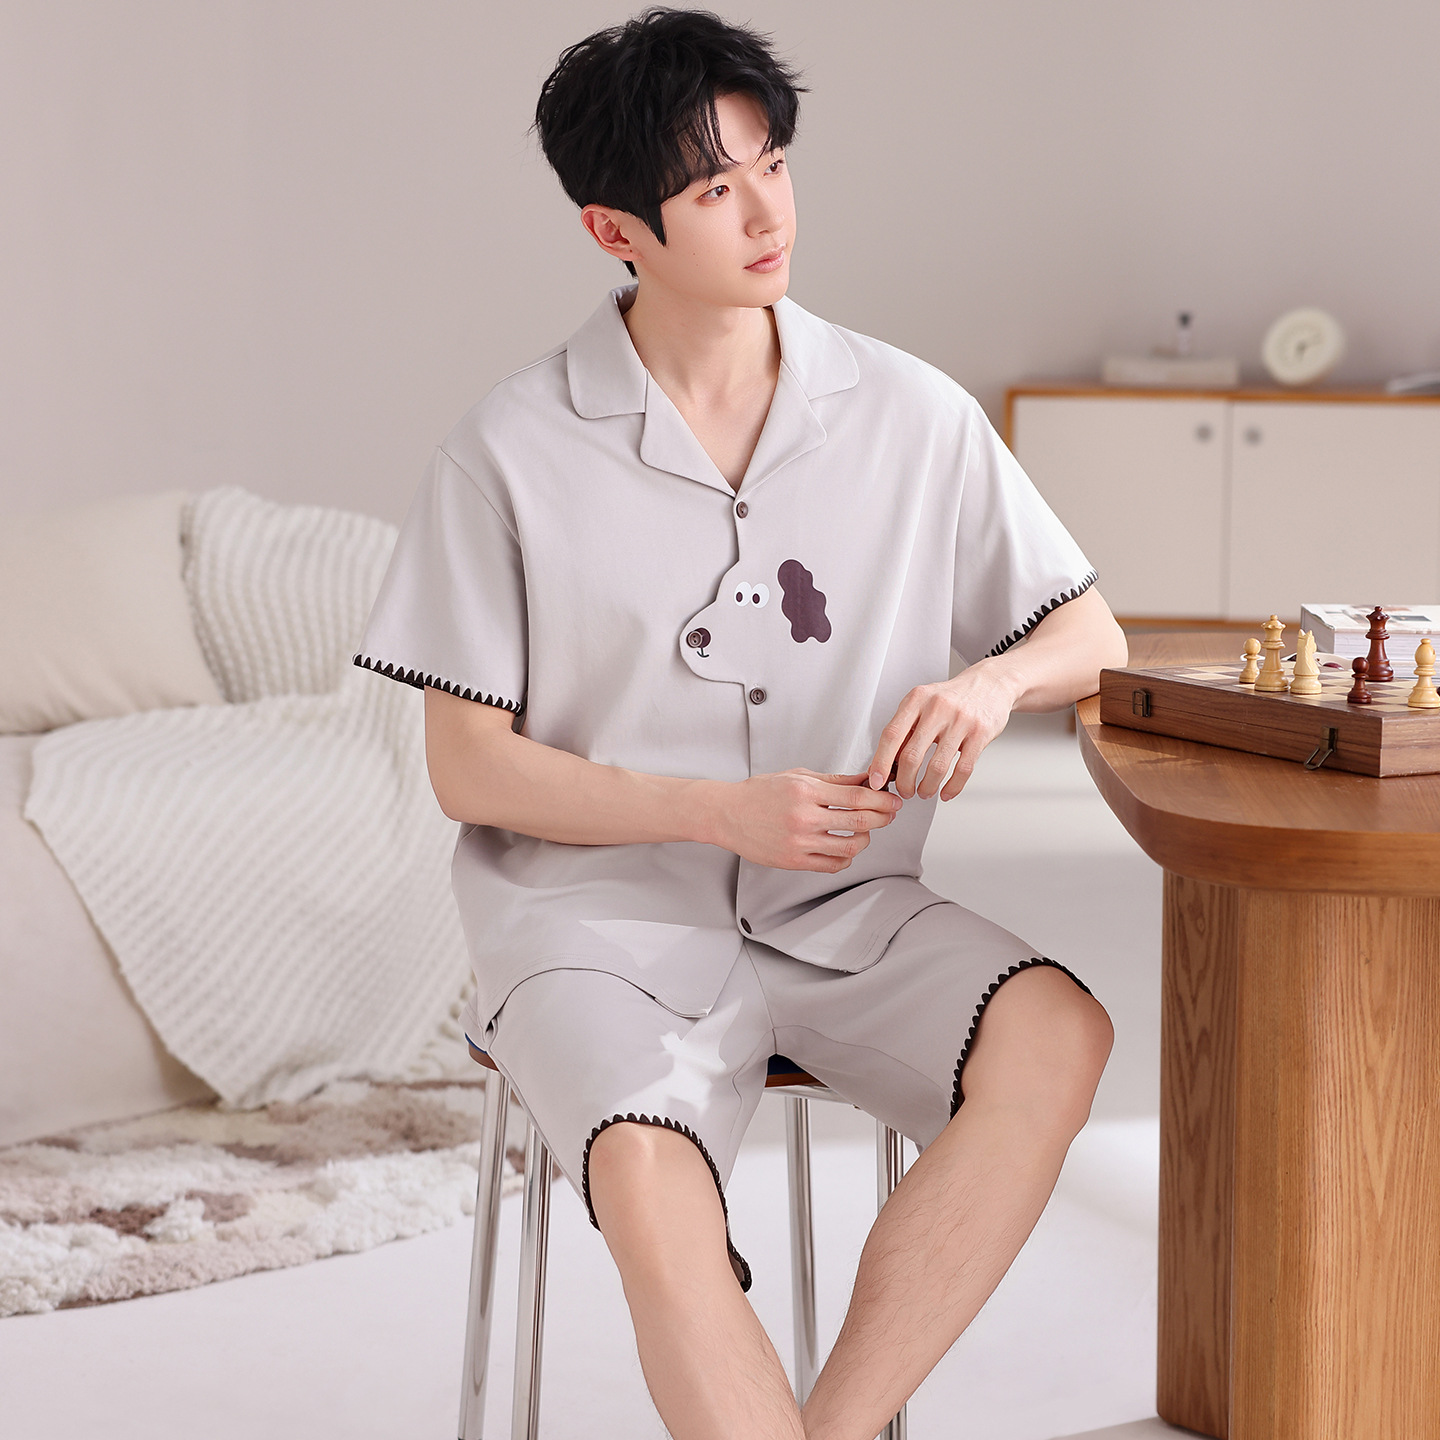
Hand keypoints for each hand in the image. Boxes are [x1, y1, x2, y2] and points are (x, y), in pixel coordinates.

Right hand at [716, 769, 902, 872]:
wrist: (727, 814)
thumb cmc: (759, 792)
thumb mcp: (797, 776)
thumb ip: (833, 781)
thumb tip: (865, 780)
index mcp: (805, 791)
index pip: (856, 797)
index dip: (882, 799)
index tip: (893, 801)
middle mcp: (803, 817)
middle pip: (859, 821)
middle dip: (883, 817)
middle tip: (890, 814)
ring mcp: (799, 842)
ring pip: (850, 846)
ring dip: (866, 839)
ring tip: (866, 831)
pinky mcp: (793, 860)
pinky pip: (832, 864)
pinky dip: (846, 857)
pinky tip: (845, 847)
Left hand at [867, 662, 1018, 800]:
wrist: (990, 684)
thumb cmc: (952, 698)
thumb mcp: (923, 703)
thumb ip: (905, 728)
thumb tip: (885, 762)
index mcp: (917, 699)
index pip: (892, 735)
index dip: (881, 762)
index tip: (876, 780)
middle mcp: (937, 708)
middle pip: (911, 755)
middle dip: (904, 781)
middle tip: (904, 791)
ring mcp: (960, 721)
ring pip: (937, 766)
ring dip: (927, 787)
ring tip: (924, 792)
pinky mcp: (980, 733)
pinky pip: (964, 768)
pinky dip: (952, 787)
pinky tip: (946, 792)